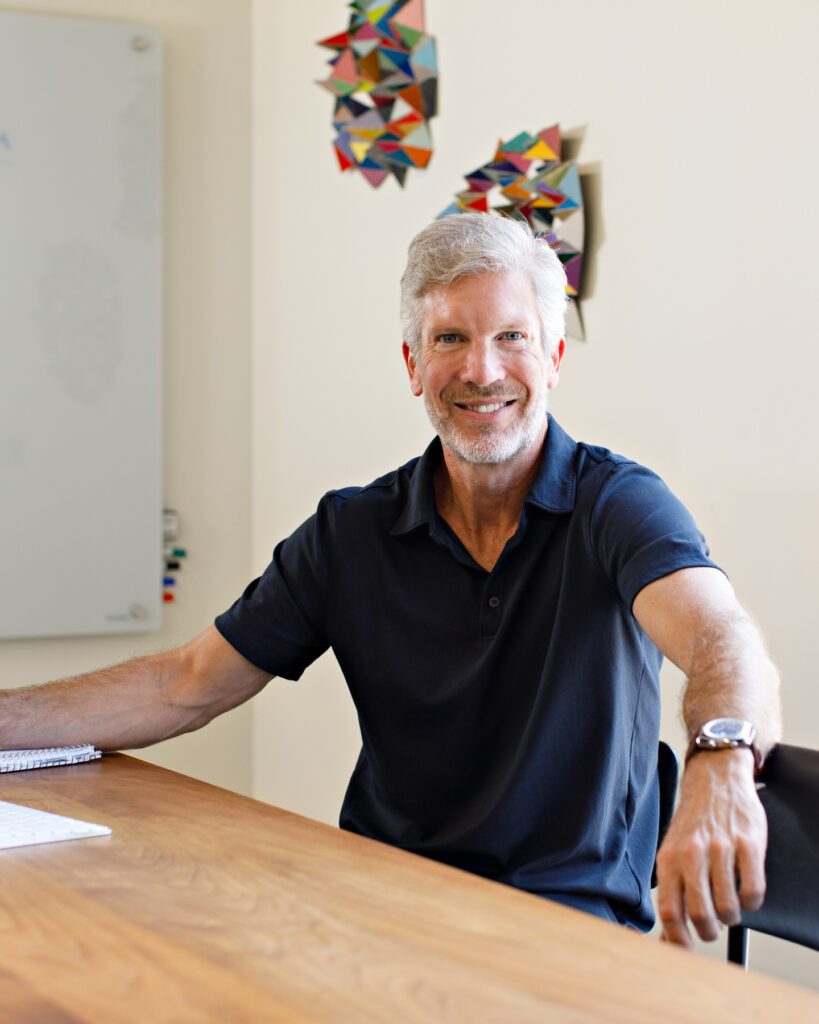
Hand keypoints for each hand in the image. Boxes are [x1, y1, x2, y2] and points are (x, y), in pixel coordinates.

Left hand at [655, 747, 766, 948]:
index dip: (679, 940)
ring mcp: (721, 848)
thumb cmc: (693, 824)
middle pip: (701, 916)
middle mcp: (692, 854)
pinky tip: (745, 888)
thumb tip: (669, 938)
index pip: (669, 911)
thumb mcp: (673, 853)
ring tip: (728, 904)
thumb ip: (672, 893)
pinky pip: (753, 893)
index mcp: (669, 858)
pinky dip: (751, 901)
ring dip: (731, 917)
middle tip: (713, 926)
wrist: (714, 780)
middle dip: (709, 932)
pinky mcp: (748, 844)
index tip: (688, 951)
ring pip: (728, 909)